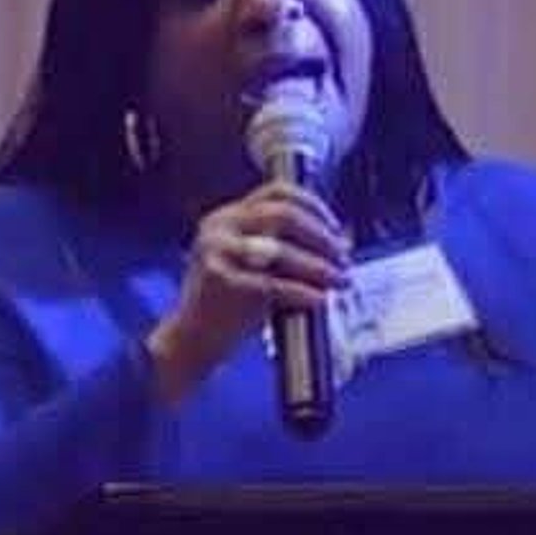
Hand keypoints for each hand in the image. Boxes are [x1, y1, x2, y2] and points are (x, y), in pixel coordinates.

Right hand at [148, 181, 350, 403]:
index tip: (336, 229)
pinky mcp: (224, 285)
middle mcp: (220, 228)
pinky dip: (305, 293)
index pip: (277, 193)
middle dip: (322, 236)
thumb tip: (339, 242)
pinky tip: (321, 300)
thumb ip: (282, 247)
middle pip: (284, 215)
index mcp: (227, 217)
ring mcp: (218, 254)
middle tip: (344, 257)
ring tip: (341, 281)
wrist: (191, 341)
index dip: (314, 206)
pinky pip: (277, 286)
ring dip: (320, 266)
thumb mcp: (249, 265)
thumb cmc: (228, 307)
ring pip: (282, 251)